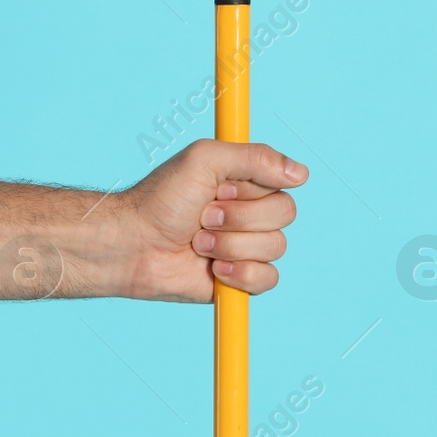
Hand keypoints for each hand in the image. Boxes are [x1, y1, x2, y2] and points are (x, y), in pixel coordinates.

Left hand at [116, 140, 308, 301]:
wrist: (134, 245)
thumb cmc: (161, 198)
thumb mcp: (206, 160)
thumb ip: (256, 158)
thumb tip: (302, 174)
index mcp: (246, 180)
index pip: (283, 182)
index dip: (252, 188)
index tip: (221, 187)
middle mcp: (251, 211)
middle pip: (285, 214)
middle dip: (240, 218)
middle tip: (203, 217)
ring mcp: (247, 245)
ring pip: (276, 247)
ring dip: (232, 245)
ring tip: (198, 243)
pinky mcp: (240, 278)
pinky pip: (268, 279)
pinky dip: (241, 274)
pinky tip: (213, 269)